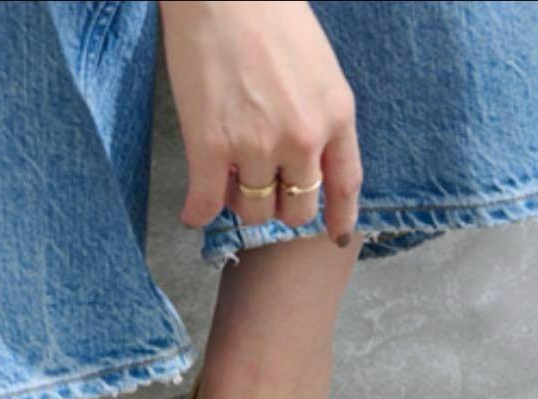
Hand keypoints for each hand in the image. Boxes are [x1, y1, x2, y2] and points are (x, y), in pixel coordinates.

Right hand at [158, 0, 361, 244]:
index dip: (340, 217)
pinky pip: (206, 205)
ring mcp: (255, 147)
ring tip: (224, 180)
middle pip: (296, 210)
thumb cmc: (269, 13)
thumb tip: (304, 158)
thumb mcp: (318, 65)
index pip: (345, 183)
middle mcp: (301, 138)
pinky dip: (197, 213)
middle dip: (278, 206)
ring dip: (237, 202)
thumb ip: (319, 114)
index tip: (335, 237)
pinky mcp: (210, 147)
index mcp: (335, 114)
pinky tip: (191, 211)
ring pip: (252, 211)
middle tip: (258, 189)